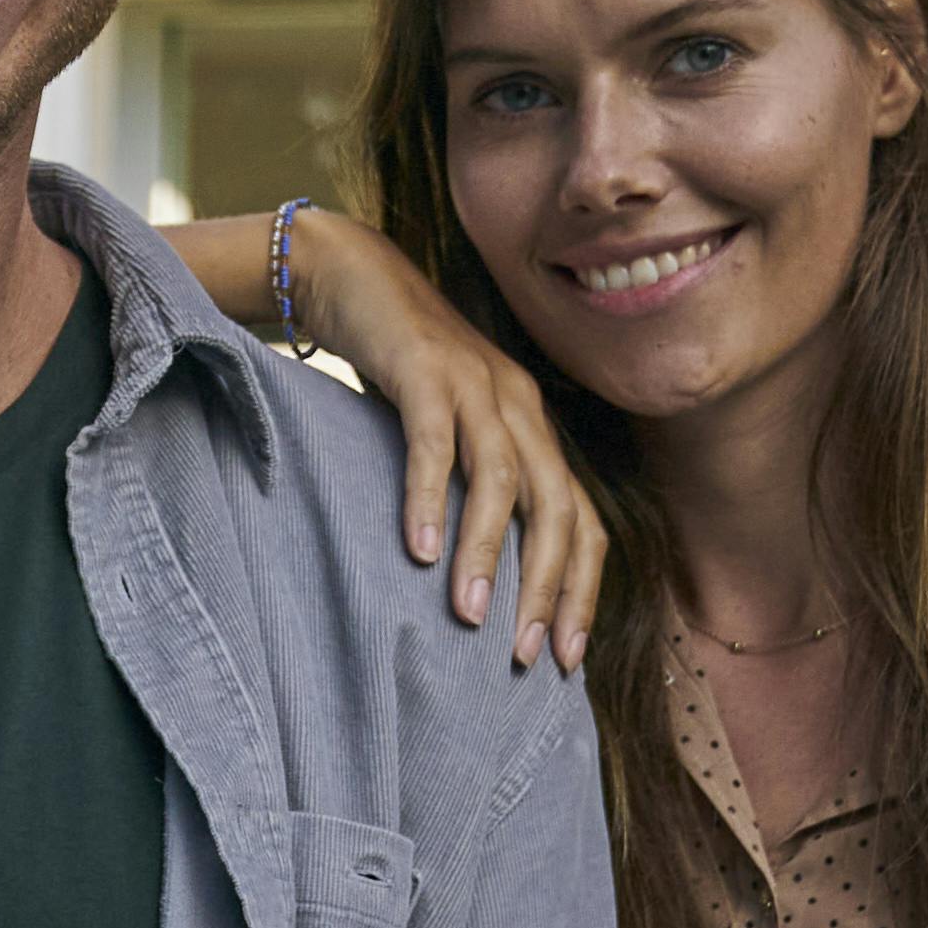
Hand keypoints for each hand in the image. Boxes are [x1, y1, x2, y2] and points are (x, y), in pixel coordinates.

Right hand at [186, 202, 604, 667]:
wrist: (345, 271)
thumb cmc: (394, 366)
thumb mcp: (445, 430)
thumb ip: (466, 487)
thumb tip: (470, 578)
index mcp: (531, 426)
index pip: (581, 520)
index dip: (579, 590)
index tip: (563, 657)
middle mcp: (517, 404)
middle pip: (557, 508)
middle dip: (547, 588)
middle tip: (525, 655)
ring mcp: (474, 382)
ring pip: (503, 480)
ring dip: (489, 553)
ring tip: (470, 616)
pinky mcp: (423, 367)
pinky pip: (434, 441)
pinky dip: (429, 497)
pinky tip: (416, 549)